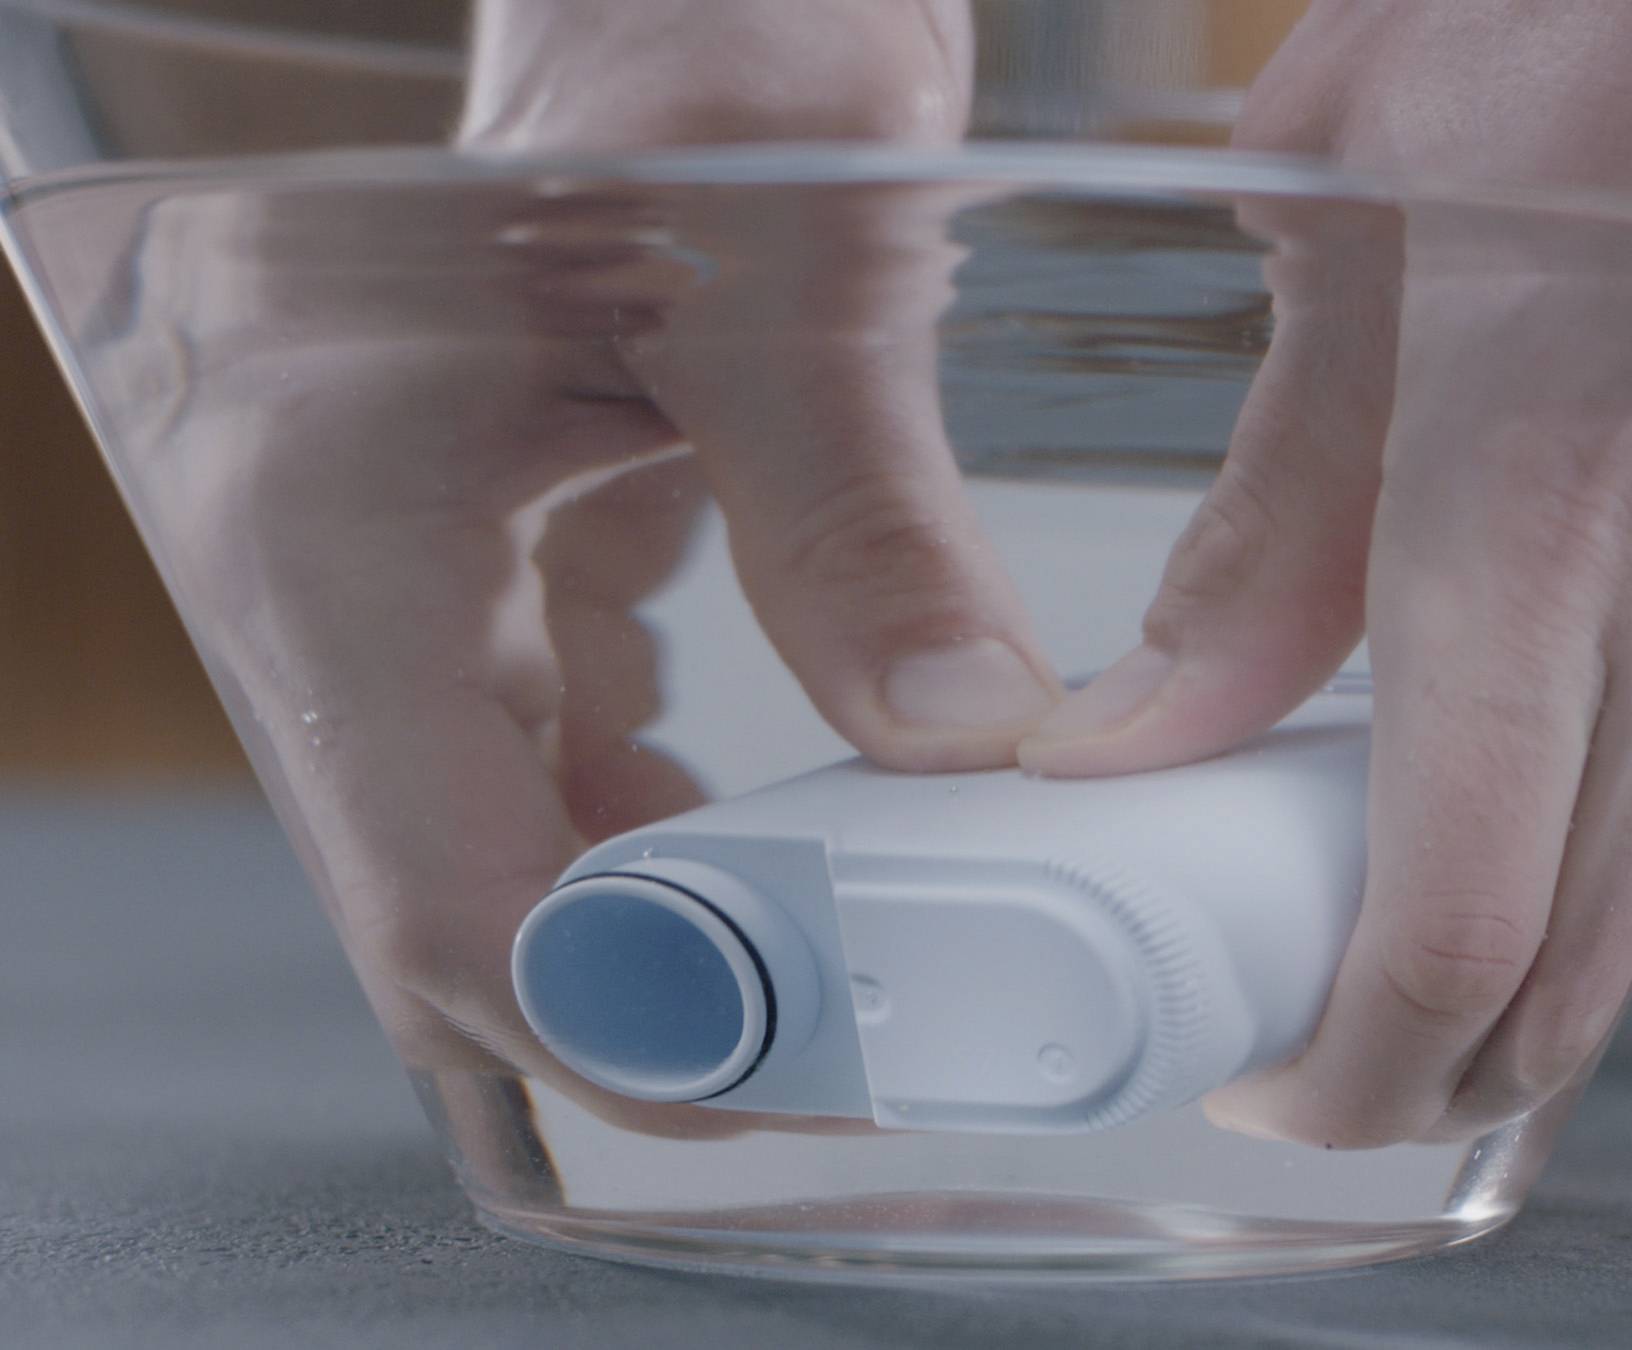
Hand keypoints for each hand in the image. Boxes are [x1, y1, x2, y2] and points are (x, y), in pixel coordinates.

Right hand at [99, 0, 1042, 1136]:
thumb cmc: (691, 15)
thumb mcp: (788, 249)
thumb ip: (855, 500)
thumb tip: (963, 741)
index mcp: (343, 519)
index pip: (450, 897)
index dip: (635, 1023)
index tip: (821, 1062)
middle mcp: (336, 572)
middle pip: (475, 913)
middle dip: (674, 1003)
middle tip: (883, 1028)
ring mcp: (404, 574)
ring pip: (517, 854)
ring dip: (687, 929)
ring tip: (880, 939)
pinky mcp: (491, 558)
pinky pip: (559, 760)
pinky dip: (682, 829)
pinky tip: (808, 827)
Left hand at [1020, 0, 1631, 1145]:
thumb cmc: (1579, 29)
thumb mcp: (1347, 243)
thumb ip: (1266, 522)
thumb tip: (1154, 721)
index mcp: (1527, 523)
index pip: (1456, 922)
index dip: (1349, 1061)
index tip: (1258, 1078)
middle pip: (1566, 979)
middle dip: (1422, 1073)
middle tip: (1295, 1055)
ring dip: (1509, 986)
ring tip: (1364, 947)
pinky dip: (1586, 877)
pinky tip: (1487, 813)